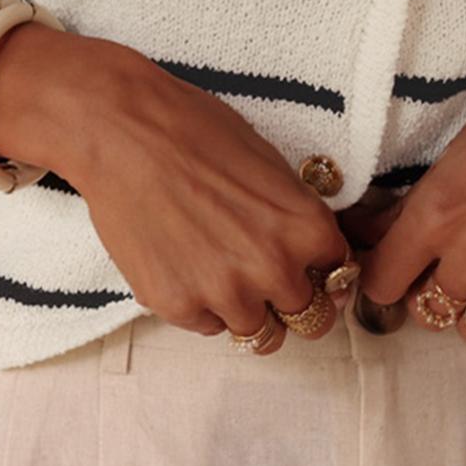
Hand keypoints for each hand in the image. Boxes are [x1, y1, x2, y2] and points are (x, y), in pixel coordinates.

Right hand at [63, 46, 353, 340]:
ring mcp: (224, 293)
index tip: (309, 270)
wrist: (124, 132)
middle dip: (289, 298)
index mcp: (306, 229)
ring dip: (244, 308)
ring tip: (217, 268)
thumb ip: (297, 218)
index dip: (323, 271)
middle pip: (308, 318)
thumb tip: (314, 253)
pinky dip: (200, 305)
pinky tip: (183, 264)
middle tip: (263, 276)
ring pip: (256, 332)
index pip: (340, 276)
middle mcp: (274, 269)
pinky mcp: (176, 305)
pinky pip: (206, 326)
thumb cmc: (197, 133)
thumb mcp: (272, 167)